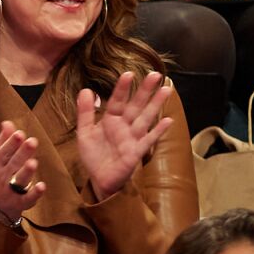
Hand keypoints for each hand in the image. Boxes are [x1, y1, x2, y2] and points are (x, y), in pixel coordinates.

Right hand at [0, 120, 46, 221]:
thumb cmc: (0, 175)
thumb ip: (3, 141)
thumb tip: (7, 122)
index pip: (4, 152)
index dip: (11, 143)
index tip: (20, 133)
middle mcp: (2, 176)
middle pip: (12, 163)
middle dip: (22, 153)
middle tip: (32, 141)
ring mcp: (10, 190)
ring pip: (19, 180)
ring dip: (26, 172)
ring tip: (33, 162)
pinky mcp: (20, 202)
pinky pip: (27, 198)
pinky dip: (35, 193)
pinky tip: (42, 186)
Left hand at [77, 71, 173, 198]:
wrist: (99, 179)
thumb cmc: (94, 155)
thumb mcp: (85, 132)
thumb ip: (85, 112)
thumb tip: (86, 90)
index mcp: (110, 120)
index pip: (117, 101)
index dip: (122, 88)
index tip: (128, 73)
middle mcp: (124, 126)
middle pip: (136, 105)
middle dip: (145, 91)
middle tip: (155, 74)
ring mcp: (132, 138)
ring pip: (145, 118)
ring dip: (156, 105)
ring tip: (166, 90)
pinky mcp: (137, 152)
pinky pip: (149, 140)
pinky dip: (158, 131)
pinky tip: (167, 120)